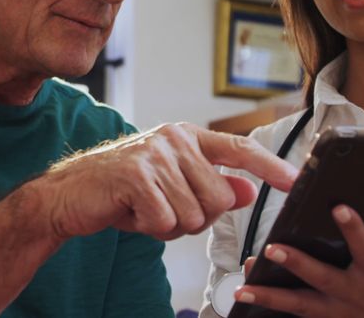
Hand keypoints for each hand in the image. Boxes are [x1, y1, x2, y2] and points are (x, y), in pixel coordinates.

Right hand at [36, 122, 298, 240]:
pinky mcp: (135, 174)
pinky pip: (165, 220)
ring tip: (142, 209)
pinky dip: (149, 228)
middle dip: (193, 217)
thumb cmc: (123, 191)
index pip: (239, 149)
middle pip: (218, 198)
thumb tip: (248, 191)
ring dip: (167, 225)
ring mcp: (154, 153)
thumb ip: (211, 186)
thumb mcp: (172, 187)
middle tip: (160, 209)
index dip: (270, 166)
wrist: (68, 195)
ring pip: (193, 214)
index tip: (294, 181)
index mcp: (187, 137)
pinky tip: (129, 212)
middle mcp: (174, 138)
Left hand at [234, 190, 363, 317]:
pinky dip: (274, 312)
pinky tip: (250, 304)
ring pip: (300, 304)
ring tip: (242, 288)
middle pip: (321, 279)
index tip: (339, 207)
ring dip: (270, 295)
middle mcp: (357, 295)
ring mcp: (342, 313)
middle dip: (297, 264)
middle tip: (273, 250)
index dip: (353, 228)